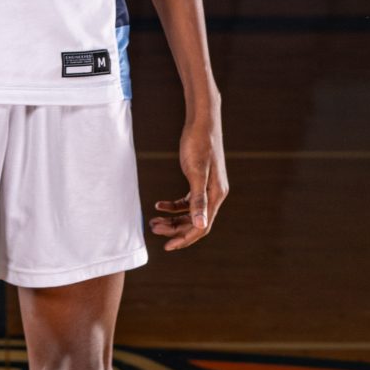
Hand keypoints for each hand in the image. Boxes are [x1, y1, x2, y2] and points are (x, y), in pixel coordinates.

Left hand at [150, 102, 227, 251]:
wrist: (202, 122)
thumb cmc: (199, 144)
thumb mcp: (196, 172)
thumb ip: (198, 200)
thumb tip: (200, 225)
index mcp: (216, 195)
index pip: (202, 226)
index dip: (185, 238)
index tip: (167, 246)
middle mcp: (214, 194)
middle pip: (195, 221)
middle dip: (175, 229)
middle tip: (154, 229)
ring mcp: (207, 188)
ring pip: (189, 213)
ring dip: (172, 219)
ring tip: (153, 222)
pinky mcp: (198, 181)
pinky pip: (186, 201)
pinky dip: (173, 206)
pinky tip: (159, 205)